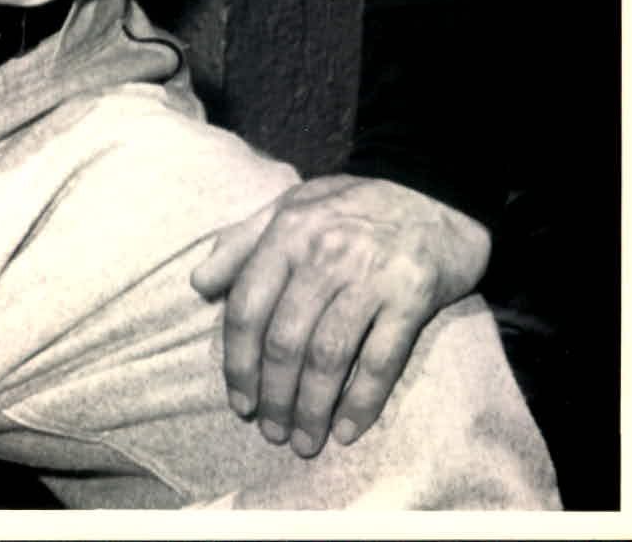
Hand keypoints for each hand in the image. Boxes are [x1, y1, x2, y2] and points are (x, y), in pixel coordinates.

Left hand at [189, 173, 490, 459]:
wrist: (432, 189)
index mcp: (287, 232)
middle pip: (286, 339)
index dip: (238, 361)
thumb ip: (242, 242)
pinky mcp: (410, 296)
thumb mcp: (290, 207)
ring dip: (312, 407)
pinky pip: (380, 360)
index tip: (238, 401)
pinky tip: (347, 430)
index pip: (248, 306)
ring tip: (304, 441)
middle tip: (271, 433)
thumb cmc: (352, 205)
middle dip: (273, 395)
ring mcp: (368, 276)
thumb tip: (199, 284)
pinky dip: (361, 401)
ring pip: (328, 356)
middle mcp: (323, 254)